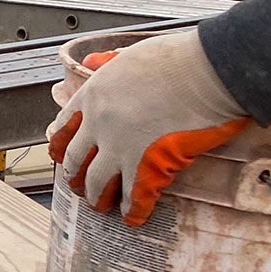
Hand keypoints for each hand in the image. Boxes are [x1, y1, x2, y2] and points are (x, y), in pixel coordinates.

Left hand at [45, 29, 249, 225]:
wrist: (209, 70)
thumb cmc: (178, 58)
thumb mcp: (129, 54)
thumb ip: (107, 63)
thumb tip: (91, 61)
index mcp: (92, 95)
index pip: (64, 127)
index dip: (62, 146)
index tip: (60, 156)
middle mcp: (98, 124)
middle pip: (76, 159)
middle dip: (76, 176)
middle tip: (80, 187)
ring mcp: (120, 147)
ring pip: (97, 182)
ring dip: (98, 197)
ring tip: (101, 206)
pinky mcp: (148, 164)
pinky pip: (134, 195)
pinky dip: (133, 210)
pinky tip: (133, 218)